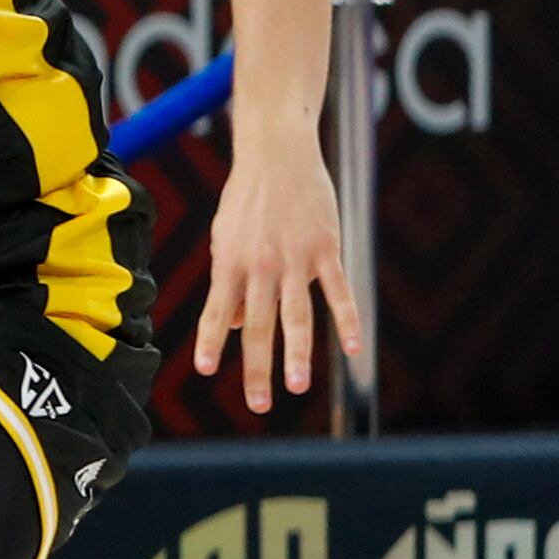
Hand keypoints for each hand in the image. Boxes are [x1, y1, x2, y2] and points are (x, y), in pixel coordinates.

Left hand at [194, 143, 361, 414]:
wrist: (277, 152)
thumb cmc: (247, 198)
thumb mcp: (225, 236)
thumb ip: (230, 280)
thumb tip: (239, 326)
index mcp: (229, 263)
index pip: (217, 312)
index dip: (212, 342)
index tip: (206, 371)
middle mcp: (259, 265)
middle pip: (258, 325)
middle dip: (257, 367)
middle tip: (258, 405)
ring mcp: (294, 258)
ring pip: (297, 314)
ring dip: (297, 353)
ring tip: (296, 385)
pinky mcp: (326, 249)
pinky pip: (338, 291)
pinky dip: (347, 320)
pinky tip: (352, 349)